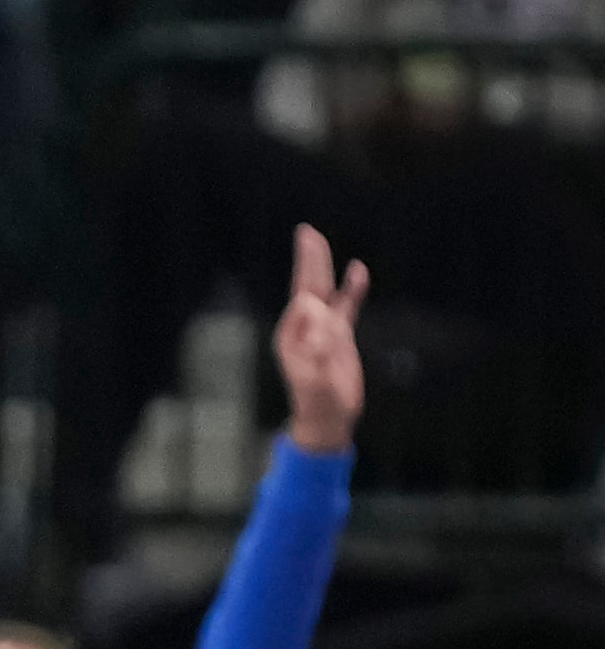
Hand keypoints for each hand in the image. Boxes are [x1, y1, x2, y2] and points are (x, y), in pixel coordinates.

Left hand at [273, 223, 369, 453]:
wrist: (329, 417)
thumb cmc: (317, 400)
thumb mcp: (316, 376)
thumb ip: (318, 346)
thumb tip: (320, 314)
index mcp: (291, 335)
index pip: (302, 304)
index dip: (317, 304)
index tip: (330, 326)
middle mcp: (303, 327)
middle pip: (307, 285)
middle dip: (308, 259)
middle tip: (306, 232)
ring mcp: (321, 328)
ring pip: (324, 289)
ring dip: (323, 265)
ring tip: (318, 239)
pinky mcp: (339, 334)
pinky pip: (346, 305)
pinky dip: (351, 288)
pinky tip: (357, 269)